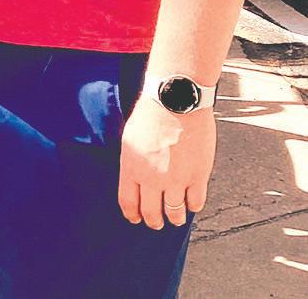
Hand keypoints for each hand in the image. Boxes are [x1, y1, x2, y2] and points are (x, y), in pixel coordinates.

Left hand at [117, 98, 215, 229]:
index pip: (128, 202)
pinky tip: (192, 204)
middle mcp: (152, 178)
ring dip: (175, 218)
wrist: (175, 103)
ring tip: (176, 219)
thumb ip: (134, 162)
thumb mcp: (130, 139)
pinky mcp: (197, 175)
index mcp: (131, 168)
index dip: (132, 214)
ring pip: (175, 212)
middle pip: (152, 212)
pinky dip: (194, 206)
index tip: (136, 219)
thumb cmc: (151, 115)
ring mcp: (176, 179)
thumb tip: (137, 178)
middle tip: (157, 224)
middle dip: (154, 222)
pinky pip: (196, 201)